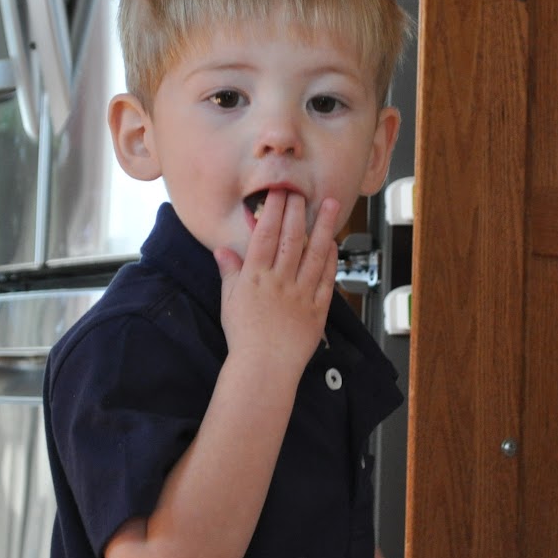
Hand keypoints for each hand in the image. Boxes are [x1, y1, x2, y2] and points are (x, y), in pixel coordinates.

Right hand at [214, 190, 339, 373]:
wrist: (264, 367)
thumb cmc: (243, 335)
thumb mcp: (229, 300)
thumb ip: (229, 272)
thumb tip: (223, 249)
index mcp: (256, 276)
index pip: (266, 235)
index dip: (273, 211)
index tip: (279, 192)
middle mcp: (280, 280)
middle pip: (291, 238)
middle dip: (297, 211)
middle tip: (303, 190)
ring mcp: (302, 293)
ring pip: (315, 253)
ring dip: (323, 227)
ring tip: (331, 205)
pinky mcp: (318, 308)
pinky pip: (327, 279)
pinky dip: (331, 259)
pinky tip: (334, 243)